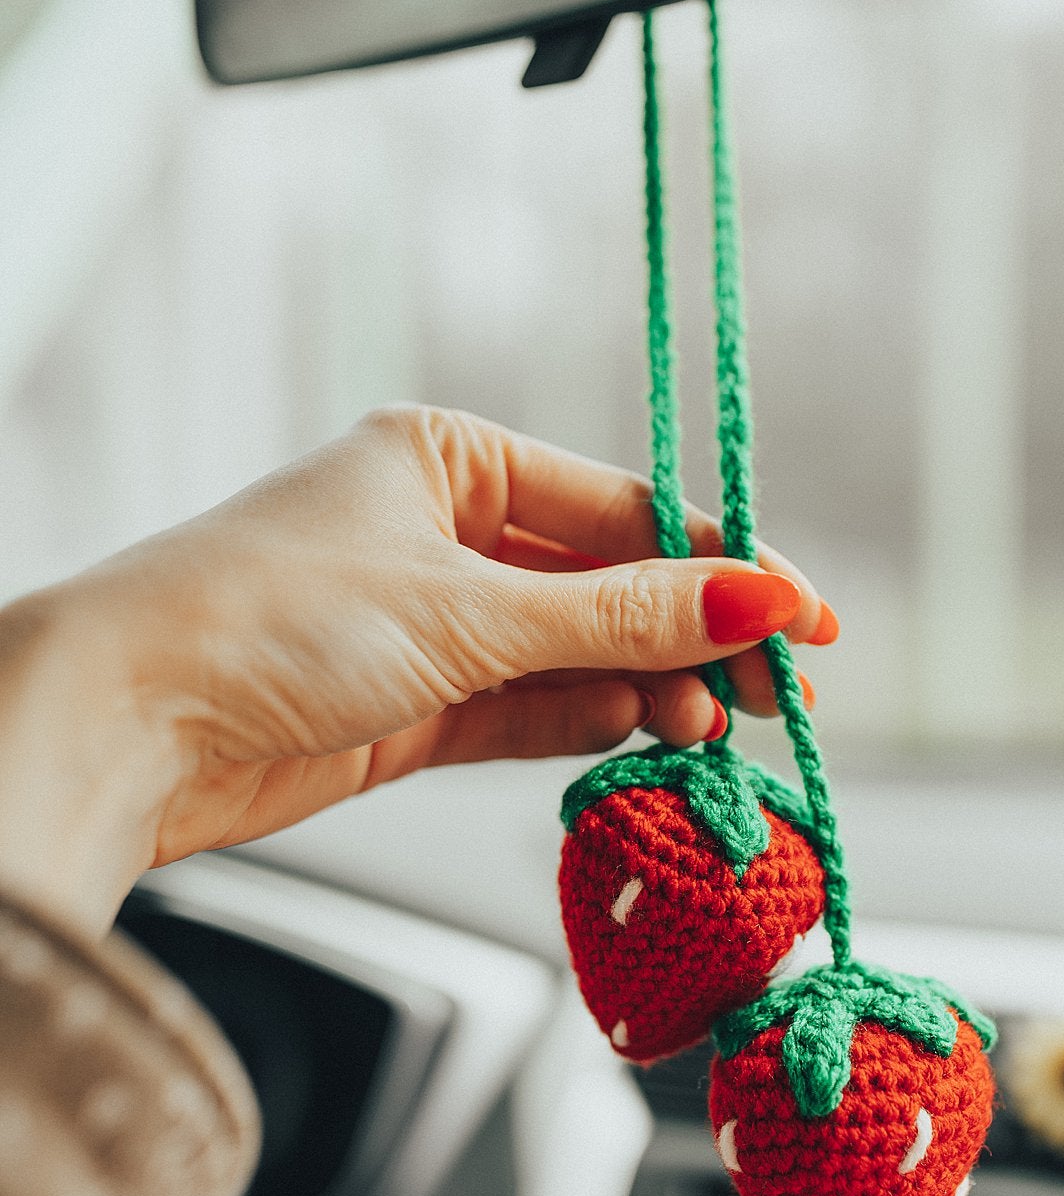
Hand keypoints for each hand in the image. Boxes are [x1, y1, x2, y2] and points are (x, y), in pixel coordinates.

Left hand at [0, 406, 834, 935]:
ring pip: (576, 654)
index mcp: (450, 457)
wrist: (124, 724)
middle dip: (695, 639)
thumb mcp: (469, 611)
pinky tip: (647, 738)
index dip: (725, 565)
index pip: (624, 508)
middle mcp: (442, 530)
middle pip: (609, 585)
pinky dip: (589, 724)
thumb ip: (622, 619)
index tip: (808, 621)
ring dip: (647, 690)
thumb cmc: (268, 619)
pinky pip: (530, 709)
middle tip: (779, 696)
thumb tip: (758, 600)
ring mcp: (428, 622)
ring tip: (713, 729)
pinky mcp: (411, 705)